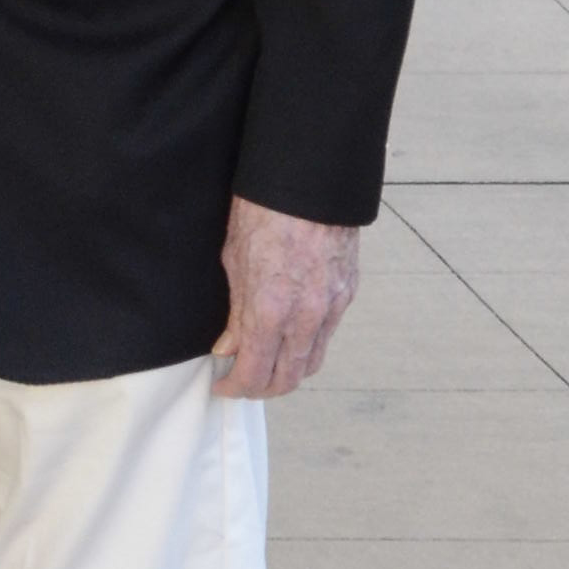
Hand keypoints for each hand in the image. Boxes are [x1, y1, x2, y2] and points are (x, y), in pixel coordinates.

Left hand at [213, 200, 360, 399]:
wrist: (307, 180)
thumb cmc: (263, 210)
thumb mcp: (233, 261)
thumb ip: (235, 313)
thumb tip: (229, 345)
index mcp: (270, 309)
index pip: (254, 373)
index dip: (235, 388)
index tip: (222, 386)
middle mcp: (304, 316)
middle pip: (288, 379)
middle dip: (262, 389)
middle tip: (243, 382)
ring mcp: (330, 306)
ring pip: (312, 362)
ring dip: (288, 372)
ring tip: (266, 364)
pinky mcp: (346, 293)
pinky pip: (327, 335)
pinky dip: (307, 346)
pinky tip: (290, 337)